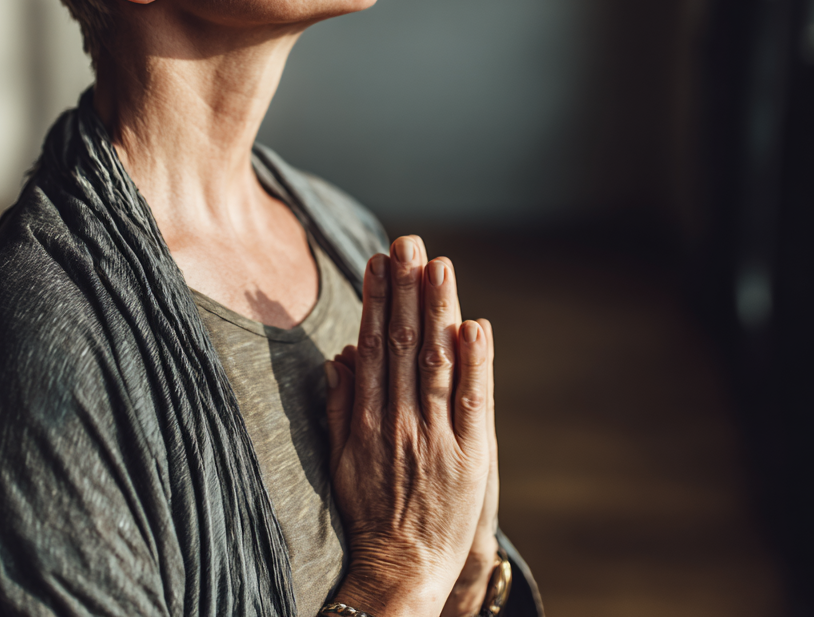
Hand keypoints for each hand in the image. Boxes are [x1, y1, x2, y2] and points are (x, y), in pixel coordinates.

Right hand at [324, 235, 496, 616]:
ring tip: (439, 266)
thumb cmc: (367, 512)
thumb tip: (340, 357)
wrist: (400, 570)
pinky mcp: (469, 457)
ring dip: (437, 311)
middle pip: (401, 343)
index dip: (375, 299)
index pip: (371, 346)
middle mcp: (398, 422)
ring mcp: (435, 438)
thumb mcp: (339, 459)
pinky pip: (473, 403)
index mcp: (365, 420)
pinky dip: (476, 363)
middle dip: (406, 289)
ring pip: (436, 362)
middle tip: (409, 243)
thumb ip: (338, 406)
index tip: (378, 261)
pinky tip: (475, 326)